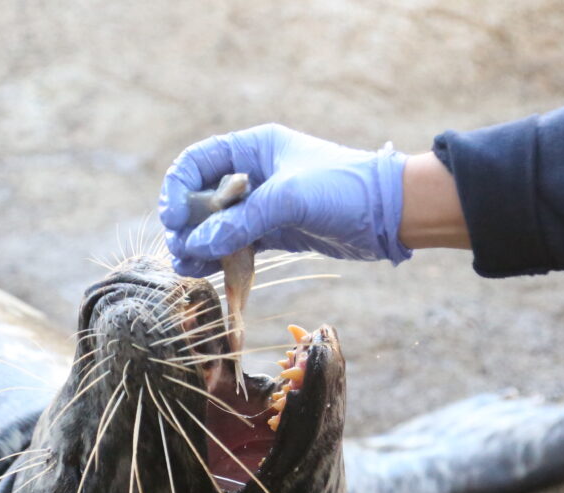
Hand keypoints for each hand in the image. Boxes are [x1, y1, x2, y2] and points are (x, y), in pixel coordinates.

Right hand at [159, 124, 411, 276]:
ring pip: (216, 225)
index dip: (178, 188)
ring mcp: (262, 204)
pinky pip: (236, 244)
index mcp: (253, 149)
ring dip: (199, 245)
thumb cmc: (344, 190)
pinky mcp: (274, 231)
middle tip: (181, 252)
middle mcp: (253, 174)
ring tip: (188, 268)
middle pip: (201, 197)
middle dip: (186, 225)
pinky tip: (208, 272)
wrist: (390, 214)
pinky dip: (220, 258)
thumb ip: (241, 221)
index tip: (173, 220)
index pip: (198, 161)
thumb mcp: (289, 200)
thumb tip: (198, 245)